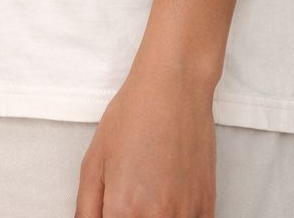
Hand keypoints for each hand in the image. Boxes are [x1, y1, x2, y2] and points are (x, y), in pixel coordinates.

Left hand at [74, 56, 216, 217]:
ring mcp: (185, 215)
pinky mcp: (206, 207)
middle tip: (129, 200)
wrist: (174, 87)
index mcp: (123, 211)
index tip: (112, 211)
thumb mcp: (93, 162)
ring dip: (154, 217)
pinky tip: (168, 204)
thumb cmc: (133, 116)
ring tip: (148, 196)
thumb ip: (86, 209)